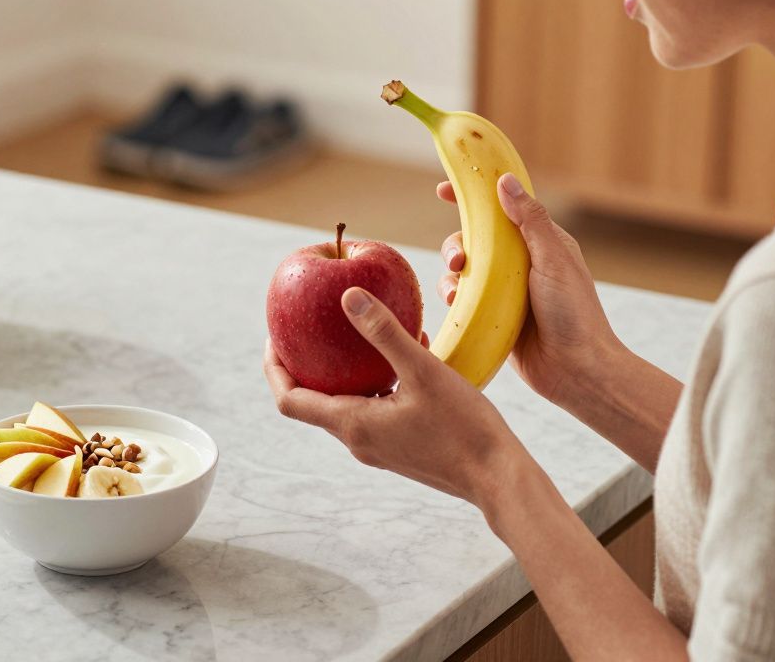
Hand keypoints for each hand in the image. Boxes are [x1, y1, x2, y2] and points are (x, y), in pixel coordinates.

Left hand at [264, 287, 529, 507]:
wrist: (499, 478)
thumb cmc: (464, 427)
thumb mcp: (424, 371)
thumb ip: (384, 333)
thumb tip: (347, 295)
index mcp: (352, 424)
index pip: (289, 399)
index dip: (274, 367)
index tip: (275, 335)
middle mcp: (357, 441)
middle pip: (311, 401)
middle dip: (303, 365)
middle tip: (306, 328)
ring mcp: (378, 447)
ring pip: (345, 404)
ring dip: (340, 372)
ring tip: (349, 334)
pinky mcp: (400, 447)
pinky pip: (373, 409)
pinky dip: (373, 382)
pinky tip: (401, 353)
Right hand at [436, 175, 621, 407]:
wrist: (574, 369)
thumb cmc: (574, 314)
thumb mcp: (554, 260)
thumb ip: (530, 220)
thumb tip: (505, 181)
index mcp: (540, 243)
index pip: (502, 210)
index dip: (473, 199)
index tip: (443, 190)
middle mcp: (519, 264)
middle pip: (474, 240)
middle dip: (457, 245)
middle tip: (458, 262)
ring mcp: (503, 291)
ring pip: (462, 269)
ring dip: (453, 275)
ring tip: (457, 292)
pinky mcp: (490, 315)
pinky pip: (461, 297)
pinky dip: (453, 297)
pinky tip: (457, 306)